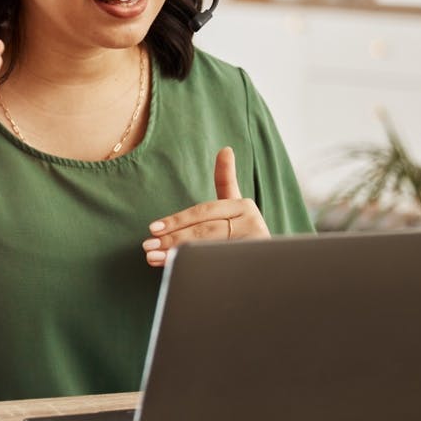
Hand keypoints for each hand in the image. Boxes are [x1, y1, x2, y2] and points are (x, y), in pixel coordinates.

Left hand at [142, 146, 270, 266]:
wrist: (272, 267)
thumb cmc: (245, 234)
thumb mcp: (235, 207)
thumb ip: (226, 181)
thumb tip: (225, 149)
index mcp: (244, 206)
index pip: (203, 212)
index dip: (176, 220)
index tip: (152, 227)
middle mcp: (253, 223)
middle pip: (204, 231)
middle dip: (172, 239)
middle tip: (147, 245)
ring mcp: (255, 245)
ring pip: (208, 250)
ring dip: (177, 255)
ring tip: (153, 257)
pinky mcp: (254, 264)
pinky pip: (217, 266)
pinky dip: (194, 269)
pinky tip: (174, 271)